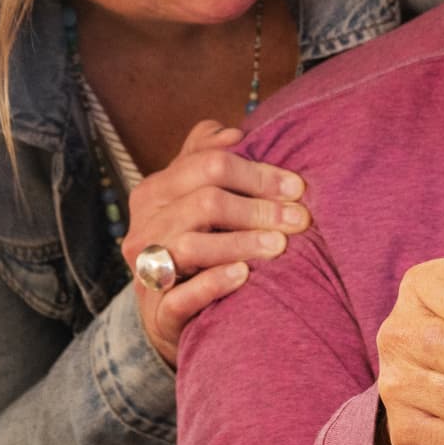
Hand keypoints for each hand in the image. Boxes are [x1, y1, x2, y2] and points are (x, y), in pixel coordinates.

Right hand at [122, 120, 312, 368]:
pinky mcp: (156, 310)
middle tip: (298, 220)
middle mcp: (144, 225)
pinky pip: (180, 294)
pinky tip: (243, 275)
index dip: (257, 173)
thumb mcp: (196, 195)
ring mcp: (147, 267)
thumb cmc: (195, 242)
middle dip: (258, 208)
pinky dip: (214, 282)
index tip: (297, 187)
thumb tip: (234, 132)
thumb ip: (207, 157)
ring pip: (190, 245)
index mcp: (155, 191)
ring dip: (242, 242)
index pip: (207, 165)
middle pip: (204, 202)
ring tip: (279, 246)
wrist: (172, 312)